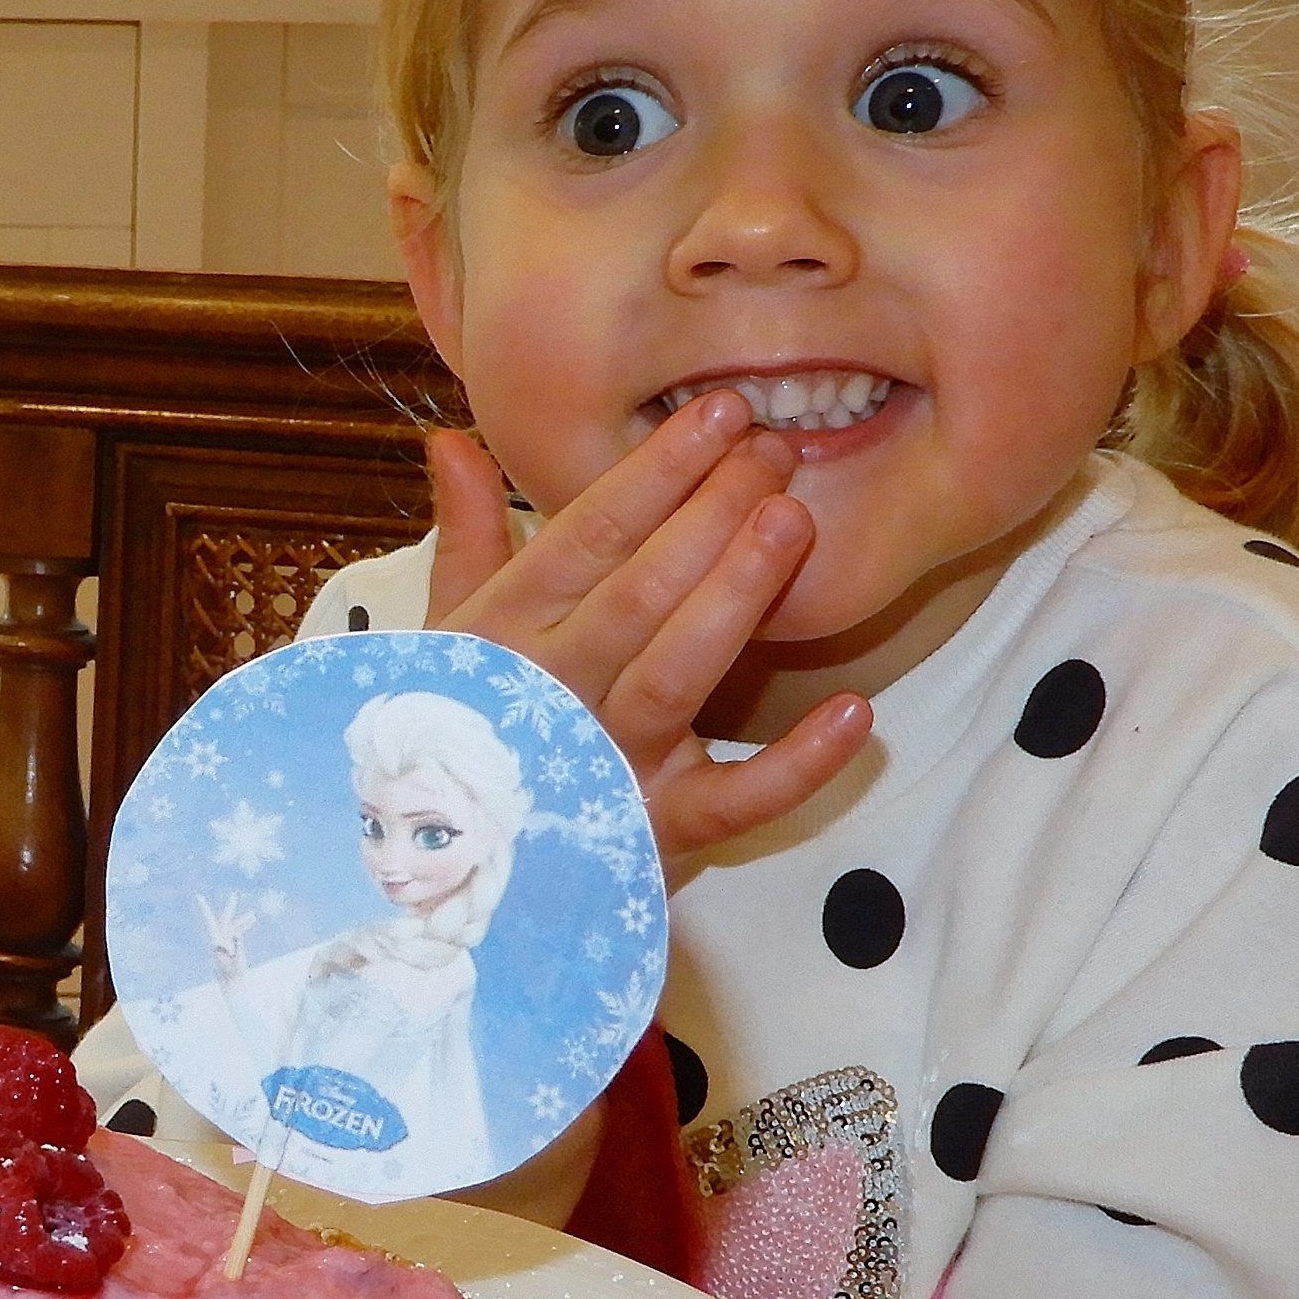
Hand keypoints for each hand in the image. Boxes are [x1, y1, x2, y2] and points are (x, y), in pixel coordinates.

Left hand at [197, 892, 254, 975]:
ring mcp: (225, 941)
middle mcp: (219, 939)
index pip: (210, 921)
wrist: (231, 982)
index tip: (198, 896)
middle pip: (224, 920)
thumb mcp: (237, 959)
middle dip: (230, 908)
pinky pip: (237, 932)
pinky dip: (244, 926)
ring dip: (243, 921)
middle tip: (234, 895)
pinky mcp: (231, 944)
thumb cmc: (233, 972)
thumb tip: (238, 933)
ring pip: (234, 926)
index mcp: (216, 941)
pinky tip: (252, 919)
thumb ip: (237, 945)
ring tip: (253, 915)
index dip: (205, 908)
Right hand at [422, 398, 872, 858]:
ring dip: (735, 596)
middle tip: (774, 450)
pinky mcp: (658, 833)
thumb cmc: (461, 739)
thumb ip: (465, 539)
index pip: (584, 537)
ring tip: (793, 521)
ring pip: (675, 673)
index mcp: (503, 636)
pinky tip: (855, 714)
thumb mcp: (450, 637)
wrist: (443, 884)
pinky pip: (735, 800)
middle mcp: (550, 694)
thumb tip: (454, 440)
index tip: (715, 414)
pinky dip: (798, 765)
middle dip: (709, 512)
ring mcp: (606, 764)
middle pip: (638, 590)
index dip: (653, 472)